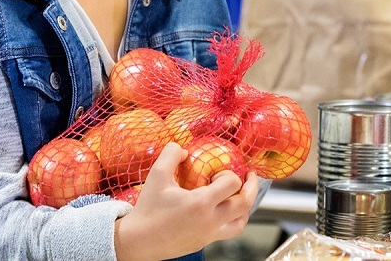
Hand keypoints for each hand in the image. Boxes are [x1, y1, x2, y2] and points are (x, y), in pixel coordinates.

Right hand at [114, 143, 258, 260]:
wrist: (138, 241)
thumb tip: (184, 148)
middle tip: (250, 176)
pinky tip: (224, 209)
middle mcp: (210, 221)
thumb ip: (171, 154)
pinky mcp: (204, 243)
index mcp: (201, 203)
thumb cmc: (147, 208)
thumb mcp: (156, 175)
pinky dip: (233, 219)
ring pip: (240, 223)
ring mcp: (209, 234)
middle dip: (251, 187)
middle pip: (244, 204)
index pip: (232, 184)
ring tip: (242, 194)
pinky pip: (228, 232)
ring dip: (246, 207)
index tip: (219, 172)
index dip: (230, 173)